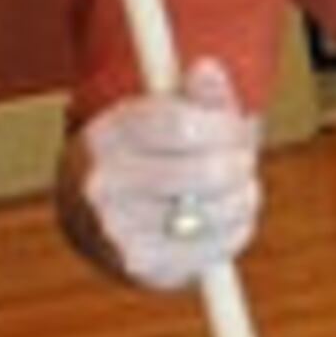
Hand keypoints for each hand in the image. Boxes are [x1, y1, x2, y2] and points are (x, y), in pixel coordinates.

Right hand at [64, 56, 265, 287]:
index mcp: (106, 136)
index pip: (186, 124)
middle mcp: (102, 186)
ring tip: (232, 188)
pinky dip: (234, 230)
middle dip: (241, 164)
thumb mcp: (161, 113)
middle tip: (241, 161)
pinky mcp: (140, 268)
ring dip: (243, 197)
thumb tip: (207, 68)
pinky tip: (221, 218)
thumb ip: (195, 93)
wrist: (91, 218)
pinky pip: (217, 247)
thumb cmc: (143, 154)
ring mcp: (117, 232)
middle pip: (211, 173)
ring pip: (220, 211)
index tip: (235, 128)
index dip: (226, 126)